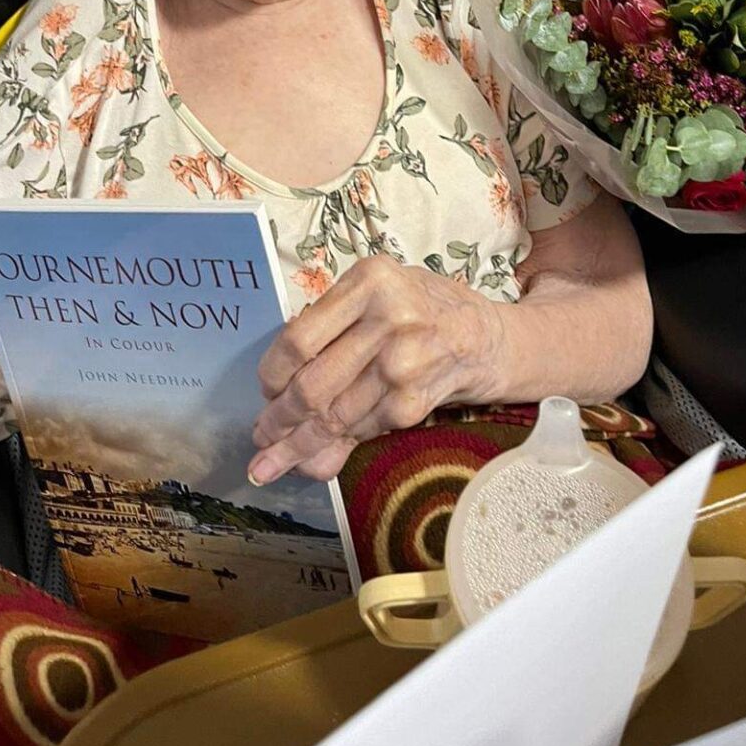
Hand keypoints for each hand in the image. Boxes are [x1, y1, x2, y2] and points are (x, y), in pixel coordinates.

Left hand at [250, 255, 504, 484]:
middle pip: (313, 385)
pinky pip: (360, 431)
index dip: (272, 373)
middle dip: (278, 420)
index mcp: (370, 282)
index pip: (301, 338)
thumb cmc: (419, 308)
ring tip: (272, 463)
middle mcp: (388, 321)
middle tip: (260, 438)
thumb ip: (333, 320)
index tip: (264, 390)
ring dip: (297, 447)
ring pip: (333, 417)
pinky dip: (335, 450)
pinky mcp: (414, 403)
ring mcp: (403, 366)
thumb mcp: (377, 290)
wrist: (484, 337)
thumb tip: (277, 382)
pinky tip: (315, 462)